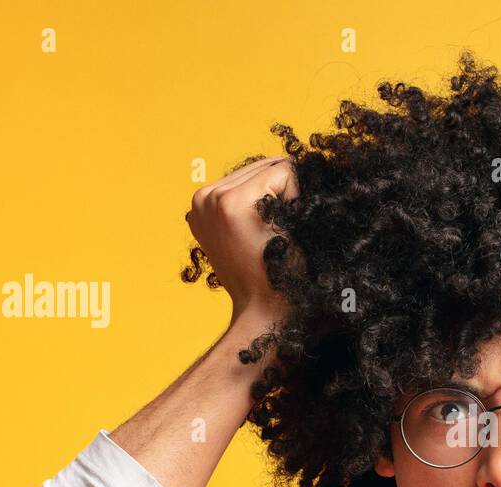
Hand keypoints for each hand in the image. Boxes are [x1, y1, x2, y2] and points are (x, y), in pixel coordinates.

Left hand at [185, 157, 299, 325]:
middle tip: (288, 221)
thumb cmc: (286, 277)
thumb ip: (296, 191)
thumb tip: (302, 164)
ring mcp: (199, 204)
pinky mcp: (198, 211)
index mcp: (231, 201)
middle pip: (261, 167)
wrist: (261, 309)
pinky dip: (249, 197)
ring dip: (266, 190)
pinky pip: (233, 187)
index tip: (297, 222)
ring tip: (271, 224)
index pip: (281, 171)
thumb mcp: (297, 229)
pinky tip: (254, 223)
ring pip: (248, 174)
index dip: (299, 194)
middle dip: (281, 187)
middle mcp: (208, 197)